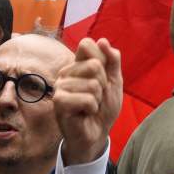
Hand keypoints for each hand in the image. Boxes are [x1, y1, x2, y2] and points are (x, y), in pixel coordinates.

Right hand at [54, 37, 123, 165]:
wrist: (98, 132)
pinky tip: (84, 113)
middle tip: (96, 97)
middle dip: (103, 84)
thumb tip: (103, 40)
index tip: (102, 78)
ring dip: (97, 99)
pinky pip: (87, 99)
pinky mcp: (59, 102)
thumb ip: (112, 61)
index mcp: (77, 64)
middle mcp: (66, 72)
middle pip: (94, 65)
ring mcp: (60, 86)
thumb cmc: (104, 107)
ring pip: (92, 84)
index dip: (103, 62)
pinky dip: (92, 108)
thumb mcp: (114, 81)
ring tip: (90, 106)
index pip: (88, 44)